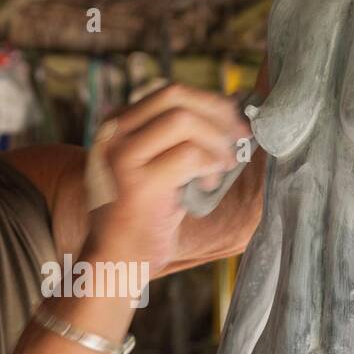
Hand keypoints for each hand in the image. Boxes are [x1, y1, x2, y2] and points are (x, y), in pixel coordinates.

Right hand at [86, 84, 249, 275]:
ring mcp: (122, 156)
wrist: (116, 260)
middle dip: (217, 112)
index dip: (208, 101)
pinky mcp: (138, 182)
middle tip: (240, 136)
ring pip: (183, 121)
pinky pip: (188, 156)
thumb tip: (226, 112)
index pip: (167, 92)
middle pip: (174, 96)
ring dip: (215, 142)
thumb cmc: (142, 216)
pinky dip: (209, 167)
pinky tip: (208, 187)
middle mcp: (113, 134)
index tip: (233, 120)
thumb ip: (172, 139)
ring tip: (223, 167)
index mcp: (115, 126)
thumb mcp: (151, 166)